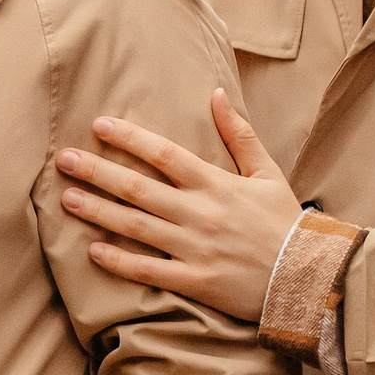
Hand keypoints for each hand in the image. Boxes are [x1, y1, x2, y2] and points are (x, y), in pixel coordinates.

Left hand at [54, 88, 306, 323]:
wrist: (312, 278)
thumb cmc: (287, 223)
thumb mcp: (268, 173)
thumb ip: (239, 134)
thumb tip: (216, 92)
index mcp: (217, 184)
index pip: (164, 154)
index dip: (130, 138)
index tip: (99, 125)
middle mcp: (200, 214)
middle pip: (138, 188)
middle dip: (97, 171)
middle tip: (63, 159)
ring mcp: (195, 248)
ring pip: (136, 227)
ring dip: (98, 212)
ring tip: (66, 199)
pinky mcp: (196, 282)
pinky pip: (149, 271)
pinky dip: (119, 262)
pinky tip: (92, 251)